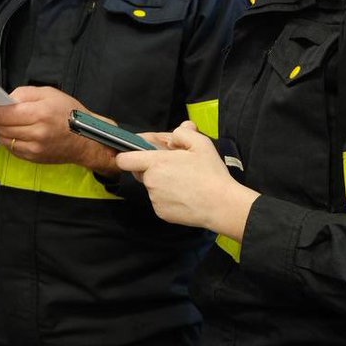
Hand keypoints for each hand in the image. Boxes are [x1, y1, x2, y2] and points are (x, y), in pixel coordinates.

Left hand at [0, 87, 115, 172]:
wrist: (86, 139)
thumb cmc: (69, 113)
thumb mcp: (50, 93)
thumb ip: (25, 93)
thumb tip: (5, 99)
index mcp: (40, 113)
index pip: (4, 113)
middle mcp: (36, 132)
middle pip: (1, 127)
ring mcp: (34, 148)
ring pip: (4, 139)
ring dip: (0, 130)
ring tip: (6, 122)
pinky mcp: (33, 158)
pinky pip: (12, 149)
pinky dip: (9, 140)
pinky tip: (16, 133)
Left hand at [117, 121, 259, 235]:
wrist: (221, 205)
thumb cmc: (211, 174)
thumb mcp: (201, 143)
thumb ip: (183, 132)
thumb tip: (175, 133)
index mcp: (157, 163)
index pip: (124, 160)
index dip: (128, 155)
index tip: (138, 154)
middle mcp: (151, 182)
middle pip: (141, 172)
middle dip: (153, 167)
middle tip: (174, 166)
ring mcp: (155, 199)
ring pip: (152, 187)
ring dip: (162, 182)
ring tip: (184, 181)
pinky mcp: (161, 213)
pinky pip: (159, 201)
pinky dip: (168, 197)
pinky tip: (185, 194)